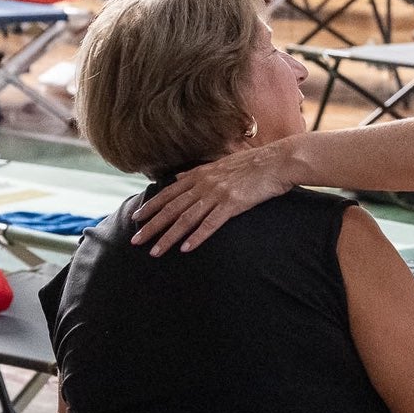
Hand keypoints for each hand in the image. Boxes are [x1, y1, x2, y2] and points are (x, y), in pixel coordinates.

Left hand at [132, 139, 295, 254]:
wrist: (278, 161)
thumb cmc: (253, 163)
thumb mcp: (221, 163)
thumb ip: (199, 171)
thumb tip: (180, 175)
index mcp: (201, 173)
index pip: (169, 192)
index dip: (151, 206)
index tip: (136, 217)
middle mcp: (204, 183)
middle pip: (172, 208)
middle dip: (152, 225)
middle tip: (136, 240)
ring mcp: (217, 193)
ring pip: (186, 219)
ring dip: (169, 236)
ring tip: (155, 251)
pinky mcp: (233, 204)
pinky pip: (210, 223)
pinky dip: (197, 237)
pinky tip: (185, 249)